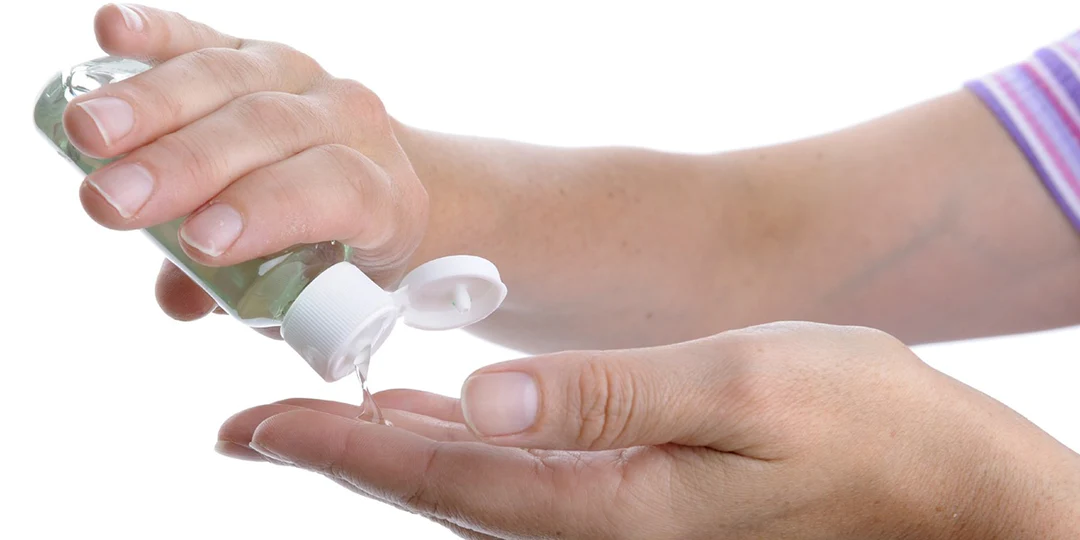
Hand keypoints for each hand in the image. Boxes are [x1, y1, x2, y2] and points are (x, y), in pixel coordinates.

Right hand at [67, 4, 427, 326]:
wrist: (381, 185)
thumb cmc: (340, 249)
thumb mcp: (313, 287)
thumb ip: (247, 293)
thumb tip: (181, 298)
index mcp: (382, 193)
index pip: (336, 189)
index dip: (267, 209)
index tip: (198, 242)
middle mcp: (350, 122)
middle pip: (269, 128)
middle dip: (185, 164)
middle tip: (112, 199)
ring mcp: (303, 79)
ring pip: (230, 78)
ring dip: (152, 105)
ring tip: (85, 134)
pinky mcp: (255, 53)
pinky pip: (206, 38)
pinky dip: (157, 32)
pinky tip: (111, 32)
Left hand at [216, 322, 1079, 538]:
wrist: (943, 488)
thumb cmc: (862, 424)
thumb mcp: (745, 385)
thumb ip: (612, 396)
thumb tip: (485, 396)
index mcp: (610, 504)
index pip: (443, 478)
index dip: (339, 449)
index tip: (257, 425)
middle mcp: (598, 528)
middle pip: (437, 495)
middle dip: (337, 457)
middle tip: (253, 430)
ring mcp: (620, 523)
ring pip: (472, 493)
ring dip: (387, 456)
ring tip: (318, 425)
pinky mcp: (643, 505)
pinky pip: (522, 483)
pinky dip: (459, 452)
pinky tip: (437, 423)